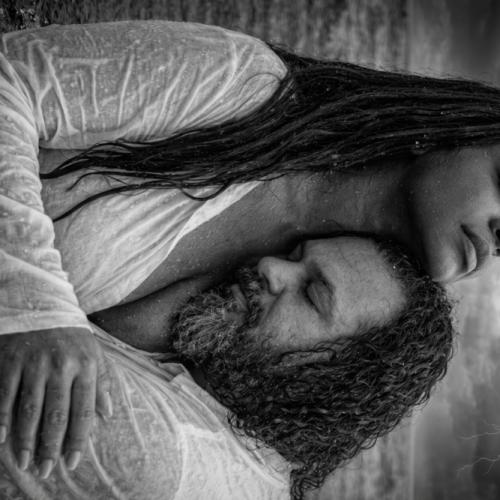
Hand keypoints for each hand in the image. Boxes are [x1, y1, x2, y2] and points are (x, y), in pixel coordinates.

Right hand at [0, 327, 111, 477]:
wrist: (42, 302)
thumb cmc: (72, 333)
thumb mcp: (94, 352)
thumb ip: (102, 381)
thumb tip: (107, 414)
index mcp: (86, 365)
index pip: (84, 409)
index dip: (78, 438)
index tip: (72, 461)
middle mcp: (61, 366)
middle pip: (56, 414)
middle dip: (51, 446)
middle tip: (46, 470)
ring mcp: (34, 363)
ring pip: (30, 409)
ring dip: (27, 439)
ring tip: (26, 462)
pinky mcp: (11, 360)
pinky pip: (5, 394)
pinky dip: (1, 418)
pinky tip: (1, 439)